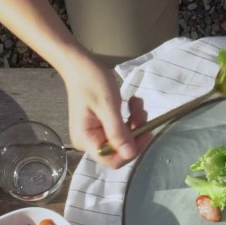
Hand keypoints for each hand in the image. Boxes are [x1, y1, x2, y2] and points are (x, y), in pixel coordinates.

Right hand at [60, 52, 150, 167]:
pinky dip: (130, 117)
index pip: (112, 160)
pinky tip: (132, 102)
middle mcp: (89, 142)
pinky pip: (121, 129)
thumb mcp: (107, 106)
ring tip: (136, 103)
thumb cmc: (91, 81)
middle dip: (135, 133)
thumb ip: (118, 132)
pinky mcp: (102, 126)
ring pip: (124, 138)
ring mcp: (96, 134)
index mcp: (86, 140)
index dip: (130, 151)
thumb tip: (130, 154)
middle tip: (141, 112)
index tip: (145, 133)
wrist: (80, 64)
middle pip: (120, 150)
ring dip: (135, 122)